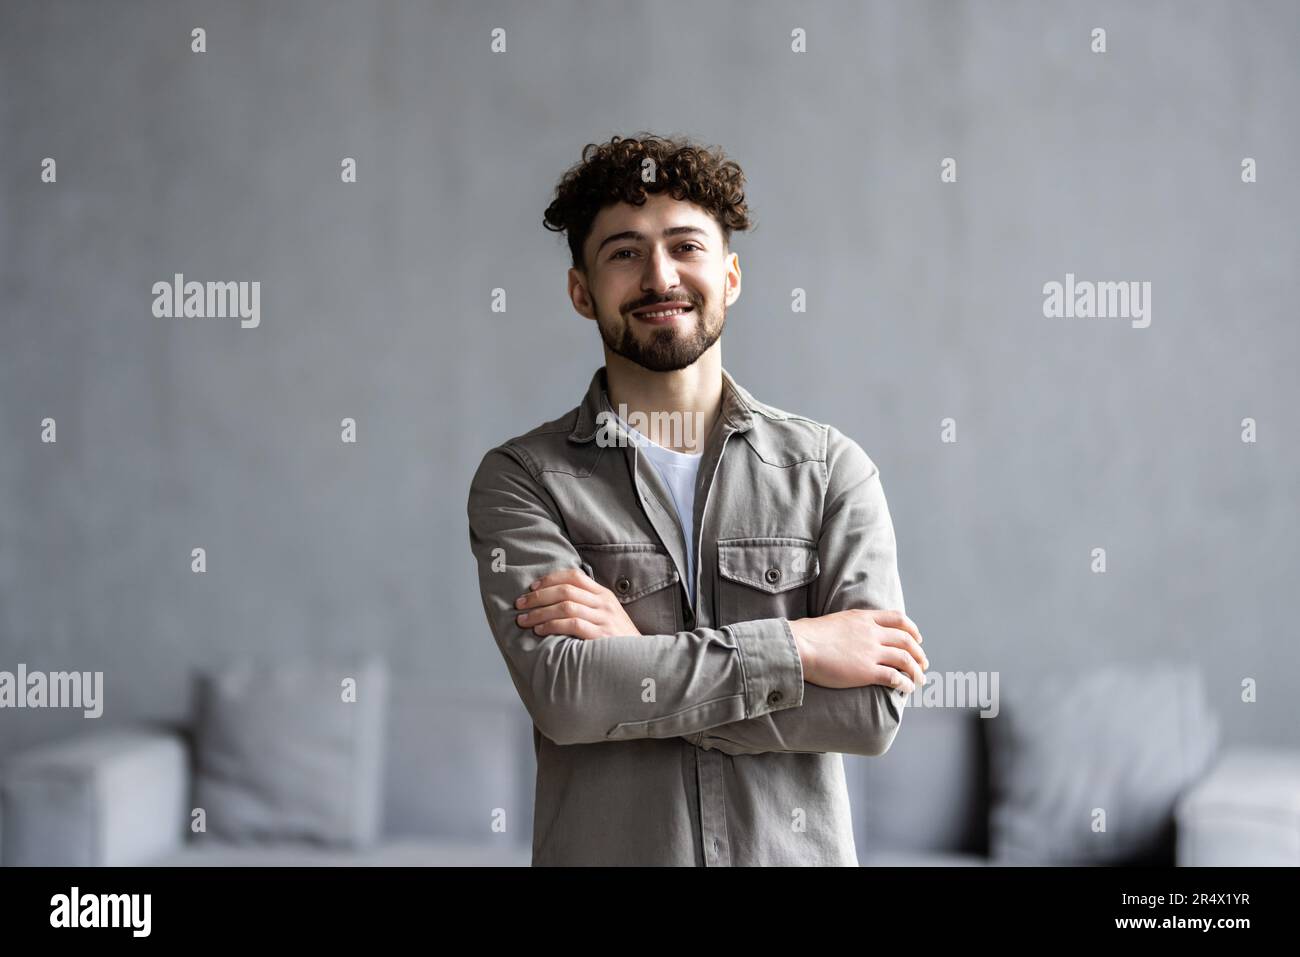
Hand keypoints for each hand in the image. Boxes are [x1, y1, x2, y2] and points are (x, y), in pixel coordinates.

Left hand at [514, 566, 641, 639]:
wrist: (641, 661)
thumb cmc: (617, 640)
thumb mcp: (607, 615)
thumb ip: (587, 605)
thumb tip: (554, 600)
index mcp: (603, 594)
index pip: (574, 575)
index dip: (550, 579)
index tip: (531, 588)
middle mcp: (604, 603)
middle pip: (565, 590)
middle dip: (538, 597)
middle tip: (520, 605)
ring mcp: (604, 619)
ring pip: (565, 606)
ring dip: (540, 612)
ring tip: (524, 620)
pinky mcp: (601, 636)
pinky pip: (573, 624)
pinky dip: (552, 626)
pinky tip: (540, 630)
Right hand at [789, 608, 927, 691]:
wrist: (799, 646)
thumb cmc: (807, 636)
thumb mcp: (834, 621)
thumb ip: (848, 626)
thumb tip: (848, 634)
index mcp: (863, 618)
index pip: (897, 619)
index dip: (912, 629)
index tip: (917, 638)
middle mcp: (871, 633)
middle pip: (906, 640)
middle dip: (918, 653)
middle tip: (923, 663)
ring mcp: (870, 652)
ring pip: (905, 659)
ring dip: (916, 670)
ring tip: (921, 680)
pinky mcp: (866, 671)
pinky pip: (894, 677)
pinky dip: (905, 683)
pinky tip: (907, 689)